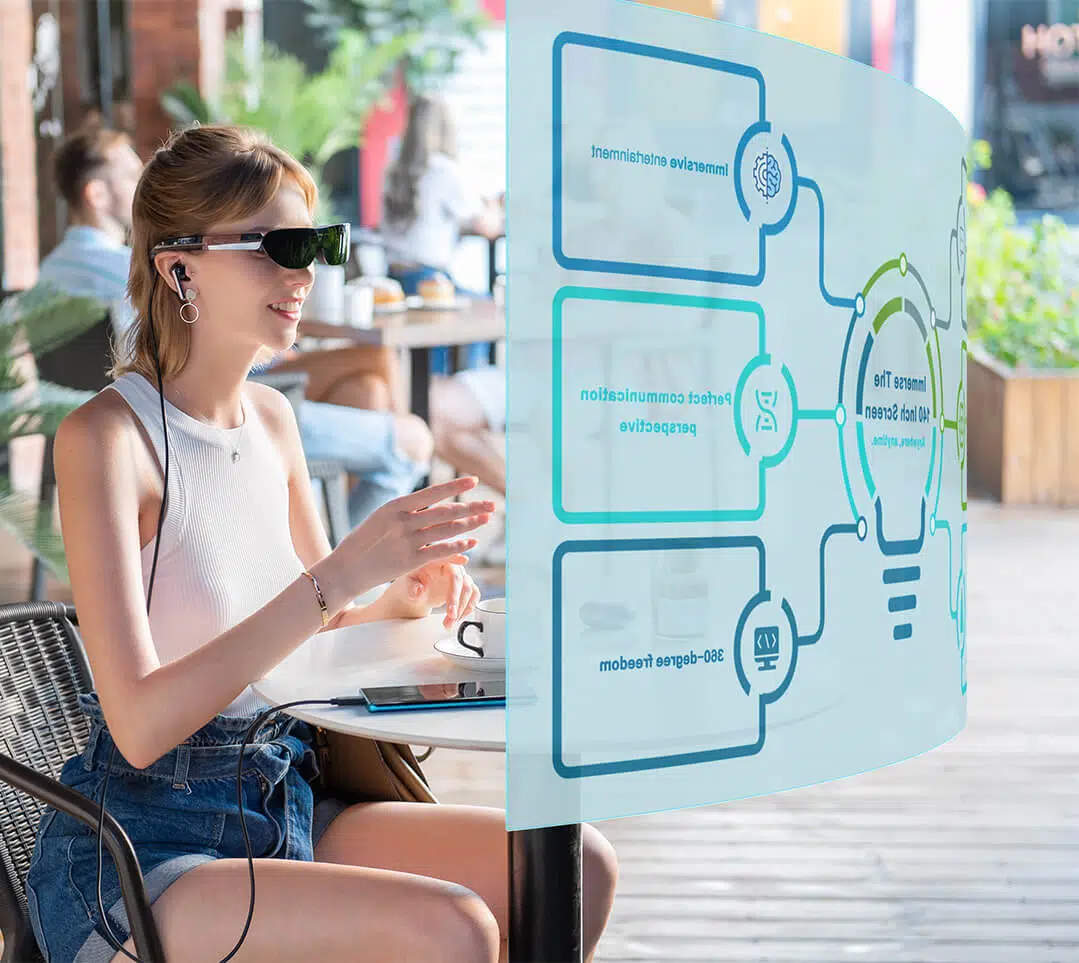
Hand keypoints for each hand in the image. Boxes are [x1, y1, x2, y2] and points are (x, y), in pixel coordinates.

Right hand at [322, 476, 494, 607]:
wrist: (345, 570)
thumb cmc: (363, 543)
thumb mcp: (381, 519)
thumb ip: (406, 513)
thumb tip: (431, 506)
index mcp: (395, 506)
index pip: (432, 493)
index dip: (455, 487)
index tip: (473, 481)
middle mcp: (403, 522)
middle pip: (445, 512)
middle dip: (471, 507)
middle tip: (492, 505)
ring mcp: (407, 542)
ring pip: (446, 531)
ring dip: (469, 525)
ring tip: (486, 520)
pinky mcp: (410, 562)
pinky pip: (440, 552)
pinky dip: (458, 547)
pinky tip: (472, 544)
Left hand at [390, 560, 480, 626]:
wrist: (413, 595)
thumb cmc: (409, 585)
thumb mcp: (406, 586)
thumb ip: (412, 587)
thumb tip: (419, 590)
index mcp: (435, 561)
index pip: (447, 557)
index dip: (457, 557)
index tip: (464, 560)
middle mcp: (450, 566)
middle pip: (460, 579)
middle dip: (456, 599)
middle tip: (451, 614)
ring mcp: (459, 576)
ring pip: (468, 589)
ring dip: (461, 608)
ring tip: (449, 622)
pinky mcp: (464, 586)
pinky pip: (473, 595)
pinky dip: (467, 608)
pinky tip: (458, 618)